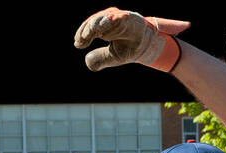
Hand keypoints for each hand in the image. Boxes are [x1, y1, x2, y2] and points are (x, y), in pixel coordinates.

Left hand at [74, 9, 188, 71]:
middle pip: (95, 21)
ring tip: (92, 30)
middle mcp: (109, 20)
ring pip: (105, 17)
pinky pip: (120, 16)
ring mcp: (119, 17)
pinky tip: (110, 19)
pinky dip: (115, 17)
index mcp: (103, 28)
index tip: (78, 44)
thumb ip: (100, 58)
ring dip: (98, 22)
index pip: (89, 29)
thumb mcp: (113, 56)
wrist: (147, 47)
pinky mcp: (129, 17)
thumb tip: (88, 63)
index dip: (83, 36)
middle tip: (83, 38)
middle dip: (88, 29)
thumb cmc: (128, 48)